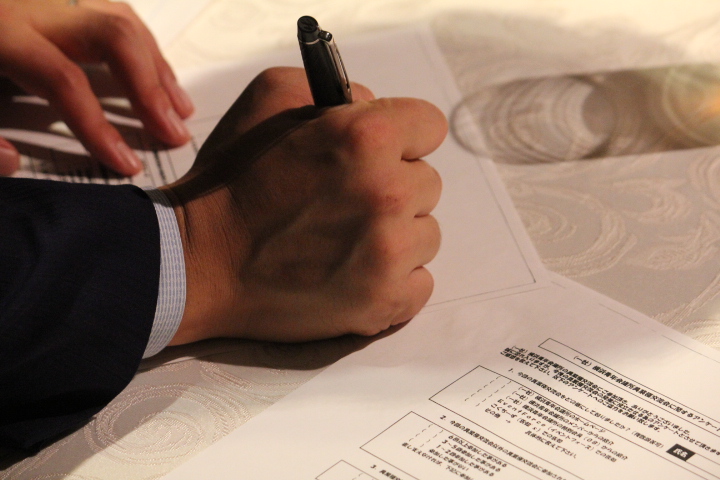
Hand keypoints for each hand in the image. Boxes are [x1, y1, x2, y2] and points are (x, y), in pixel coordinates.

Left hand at [0, 0, 193, 175]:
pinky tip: (155, 72)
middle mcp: (37, 7)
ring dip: (156, 67)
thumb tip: (14, 162)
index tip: (128, 164)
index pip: (66, 81)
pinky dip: (142, 45)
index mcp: (4, 34)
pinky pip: (113, 11)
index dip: (100, 126)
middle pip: (114, 36)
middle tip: (174, 133)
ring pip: (122, 18)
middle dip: (151, 89)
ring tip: (180, 109)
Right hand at [164, 67, 446, 343]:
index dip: (402, 137)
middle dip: (391, 188)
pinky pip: (420, 284)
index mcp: (366, 136)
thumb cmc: (232, 181)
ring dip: (394, 236)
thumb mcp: (269, 98)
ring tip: (342, 241)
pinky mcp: (382, 301)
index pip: (429, 126)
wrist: (198, 261)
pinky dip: (393, 281)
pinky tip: (354, 273)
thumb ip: (334, 90)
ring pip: (425, 235)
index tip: (379, 153)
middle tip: (343, 202)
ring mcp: (388, 252)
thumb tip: (374, 107)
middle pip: (427, 184)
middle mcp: (386, 192)